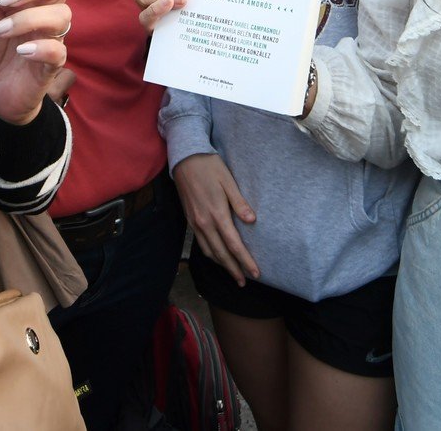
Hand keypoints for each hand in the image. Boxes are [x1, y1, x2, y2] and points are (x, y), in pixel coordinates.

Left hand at [0, 0, 71, 124]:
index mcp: (22, 3)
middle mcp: (41, 16)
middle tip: (4, 1)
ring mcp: (49, 40)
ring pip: (62, 14)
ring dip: (28, 18)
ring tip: (0, 32)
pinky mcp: (50, 66)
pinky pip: (58, 51)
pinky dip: (41, 47)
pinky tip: (22, 52)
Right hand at [174, 153, 257, 285]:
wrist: (185, 159)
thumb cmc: (210, 166)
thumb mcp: (228, 181)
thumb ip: (239, 203)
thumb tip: (252, 221)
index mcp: (217, 214)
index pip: (234, 244)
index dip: (245, 261)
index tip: (255, 273)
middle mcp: (204, 223)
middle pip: (221, 254)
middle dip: (233, 269)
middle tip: (244, 282)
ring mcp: (195, 223)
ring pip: (209, 251)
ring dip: (221, 265)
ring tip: (233, 273)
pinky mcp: (190, 220)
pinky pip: (201, 243)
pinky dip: (210, 254)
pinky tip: (217, 256)